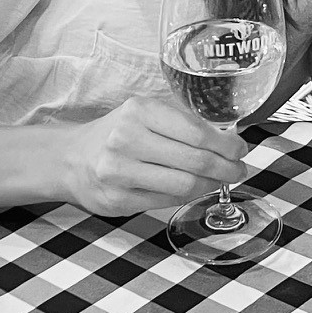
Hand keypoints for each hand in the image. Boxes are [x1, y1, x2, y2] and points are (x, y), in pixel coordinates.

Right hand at [59, 97, 247, 215]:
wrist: (70, 159)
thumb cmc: (117, 134)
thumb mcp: (145, 114)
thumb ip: (182, 123)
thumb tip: (229, 140)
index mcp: (140, 111)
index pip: (197, 131)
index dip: (227, 145)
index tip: (241, 150)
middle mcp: (127, 139)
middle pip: (195, 160)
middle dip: (227, 168)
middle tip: (239, 170)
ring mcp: (120, 172)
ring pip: (185, 185)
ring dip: (211, 185)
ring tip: (220, 181)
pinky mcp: (117, 200)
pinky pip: (167, 201)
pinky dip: (187, 196)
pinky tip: (194, 189)